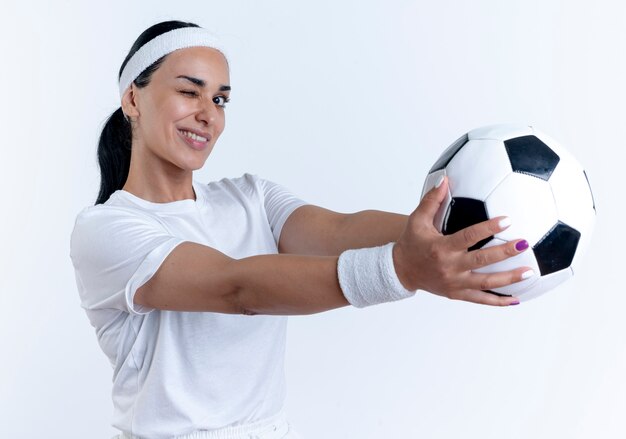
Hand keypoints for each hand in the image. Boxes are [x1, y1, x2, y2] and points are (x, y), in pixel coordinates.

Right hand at [392, 176, 530, 305]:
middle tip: (524, 244)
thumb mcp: (417, 220)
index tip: (507, 220)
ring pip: (485, 283)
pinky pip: (480, 299)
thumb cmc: (411, 243)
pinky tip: (516, 299)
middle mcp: (449, 267)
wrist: (401, 270)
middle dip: (505, 252)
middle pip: (482, 260)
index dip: (488, 228)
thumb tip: (444, 180)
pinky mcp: (456, 294)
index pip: (468, 237)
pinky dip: (498, 301)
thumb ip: (431, 200)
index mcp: (441, 248)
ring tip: (529, 272)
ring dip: (509, 279)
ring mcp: (454, 283)